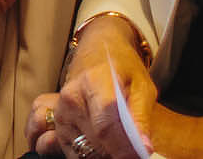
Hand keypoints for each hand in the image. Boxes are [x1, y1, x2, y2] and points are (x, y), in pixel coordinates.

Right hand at [41, 27, 161, 158]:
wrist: (98, 53)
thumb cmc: (123, 69)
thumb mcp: (142, 87)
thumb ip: (141, 118)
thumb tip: (143, 147)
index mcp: (93, 82)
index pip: (106, 125)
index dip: (124, 147)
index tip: (142, 154)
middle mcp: (71, 99)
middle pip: (97, 142)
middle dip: (120, 151)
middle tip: (137, 149)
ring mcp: (61, 115)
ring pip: (88, 151)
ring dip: (108, 153)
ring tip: (121, 141)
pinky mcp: (58, 128)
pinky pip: (77, 155)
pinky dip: (95, 154)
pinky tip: (107, 143)